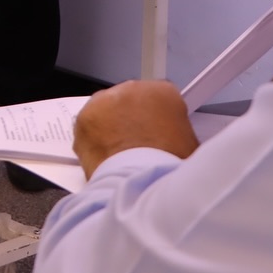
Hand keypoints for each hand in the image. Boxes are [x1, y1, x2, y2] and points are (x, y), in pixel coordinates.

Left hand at [73, 80, 198, 178]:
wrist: (143, 183)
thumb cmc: (168, 169)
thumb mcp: (188, 147)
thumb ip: (177, 132)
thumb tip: (171, 141)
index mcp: (163, 92)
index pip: (159, 98)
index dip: (156, 118)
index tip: (154, 131)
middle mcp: (132, 90)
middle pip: (129, 101)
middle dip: (130, 120)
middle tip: (136, 146)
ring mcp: (105, 102)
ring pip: (105, 111)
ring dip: (110, 128)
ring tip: (119, 155)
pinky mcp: (83, 119)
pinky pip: (87, 127)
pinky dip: (92, 141)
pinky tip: (103, 158)